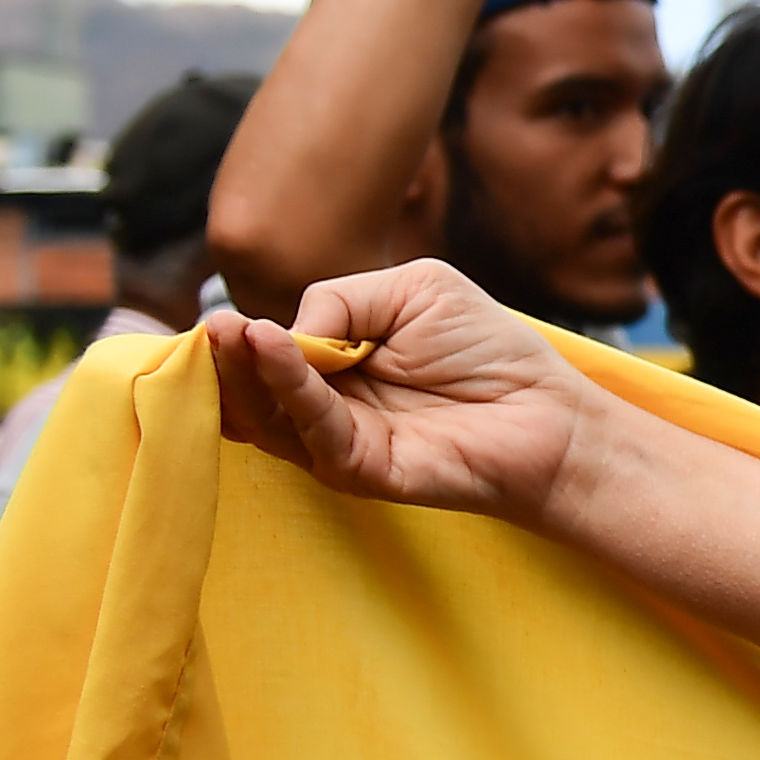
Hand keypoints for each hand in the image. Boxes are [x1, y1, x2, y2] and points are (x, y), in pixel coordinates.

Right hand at [205, 262, 619, 526]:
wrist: (549, 412)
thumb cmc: (489, 351)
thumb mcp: (412, 291)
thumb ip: (342, 298)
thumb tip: (288, 327)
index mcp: (329, 365)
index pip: (262, 354)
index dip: (237, 338)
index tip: (215, 316)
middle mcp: (322, 407)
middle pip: (251, 389)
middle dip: (226, 357)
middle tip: (210, 325)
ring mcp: (337, 442)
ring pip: (270, 411)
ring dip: (244, 370)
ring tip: (230, 331)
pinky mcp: (360, 468)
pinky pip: (314, 427)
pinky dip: (289, 387)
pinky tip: (273, 347)